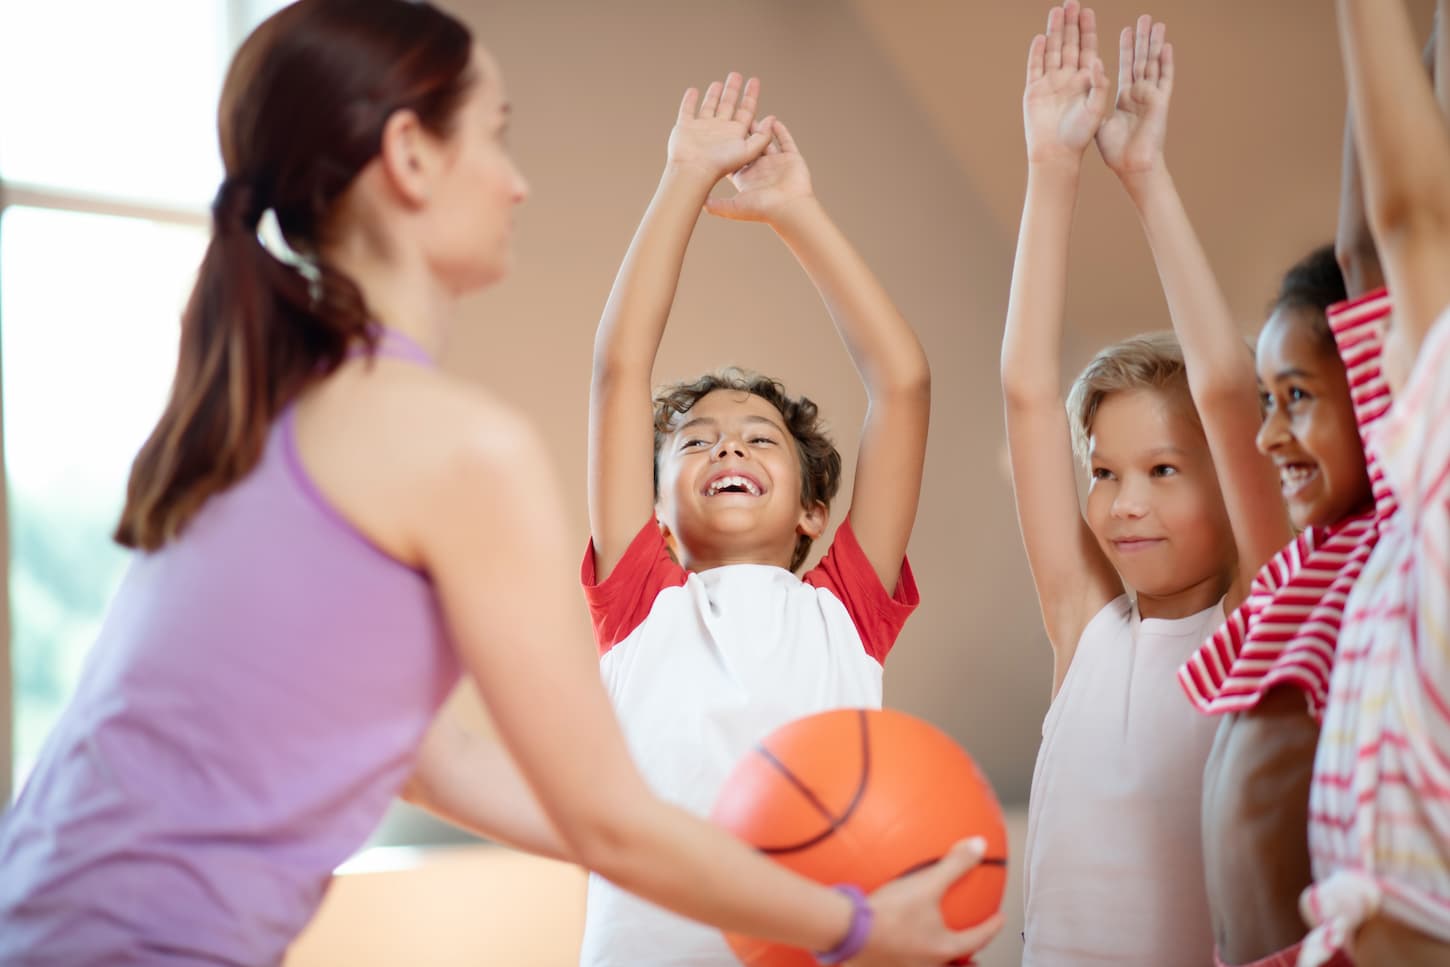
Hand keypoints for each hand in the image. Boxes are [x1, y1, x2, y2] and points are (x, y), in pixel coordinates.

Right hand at [667, 73, 773, 183]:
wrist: (693, 170)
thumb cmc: (720, 164)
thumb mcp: (749, 151)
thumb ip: (762, 136)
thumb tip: (772, 118)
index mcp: (735, 133)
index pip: (746, 110)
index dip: (751, 95)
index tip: (754, 81)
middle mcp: (719, 129)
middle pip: (728, 105)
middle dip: (733, 90)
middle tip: (736, 76)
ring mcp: (702, 128)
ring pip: (709, 106)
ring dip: (714, 95)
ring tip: (718, 83)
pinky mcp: (685, 127)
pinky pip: (687, 110)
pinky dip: (690, 100)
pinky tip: (693, 91)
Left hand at [705, 118, 813, 222]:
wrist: (790, 210)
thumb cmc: (763, 209)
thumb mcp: (734, 208)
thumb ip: (716, 205)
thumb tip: (698, 204)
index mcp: (746, 178)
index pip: (733, 158)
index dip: (725, 147)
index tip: (716, 135)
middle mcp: (760, 170)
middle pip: (748, 146)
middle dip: (742, 133)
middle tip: (732, 117)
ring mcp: (776, 164)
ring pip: (766, 141)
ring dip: (760, 129)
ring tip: (751, 113)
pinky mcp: (791, 159)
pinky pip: (785, 141)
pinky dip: (780, 131)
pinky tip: (773, 120)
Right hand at [853, 837, 1005, 965]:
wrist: (850, 932)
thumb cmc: (891, 913)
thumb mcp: (927, 884)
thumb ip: (954, 865)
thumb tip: (979, 845)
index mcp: (944, 947)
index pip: (977, 939)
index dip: (991, 927)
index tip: (999, 920)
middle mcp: (928, 964)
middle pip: (955, 966)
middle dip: (966, 962)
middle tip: (974, 958)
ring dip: (938, 960)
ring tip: (937, 952)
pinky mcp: (884, 966)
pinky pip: (903, 963)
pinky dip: (908, 957)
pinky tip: (897, 944)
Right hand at [1023, 1, 1110, 167]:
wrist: (1056, 153)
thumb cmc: (1079, 136)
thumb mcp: (1096, 109)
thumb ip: (1099, 85)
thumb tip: (1098, 62)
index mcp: (1085, 80)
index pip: (1087, 48)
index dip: (1087, 30)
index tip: (1087, 12)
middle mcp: (1068, 78)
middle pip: (1069, 44)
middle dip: (1070, 24)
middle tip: (1071, 3)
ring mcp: (1050, 83)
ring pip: (1053, 51)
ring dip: (1055, 32)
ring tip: (1056, 11)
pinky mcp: (1034, 90)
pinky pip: (1035, 66)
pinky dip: (1038, 52)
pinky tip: (1041, 38)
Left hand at [1096, 15, 1173, 181]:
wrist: (1131, 166)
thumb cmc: (1116, 151)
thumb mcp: (1100, 122)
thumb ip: (1096, 101)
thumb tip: (1088, 86)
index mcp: (1125, 98)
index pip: (1125, 67)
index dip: (1126, 49)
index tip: (1126, 30)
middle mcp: (1139, 94)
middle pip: (1140, 60)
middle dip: (1141, 39)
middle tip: (1144, 17)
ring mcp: (1151, 96)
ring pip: (1153, 64)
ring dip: (1154, 43)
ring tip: (1156, 23)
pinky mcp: (1160, 102)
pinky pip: (1164, 79)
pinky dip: (1166, 62)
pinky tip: (1166, 46)